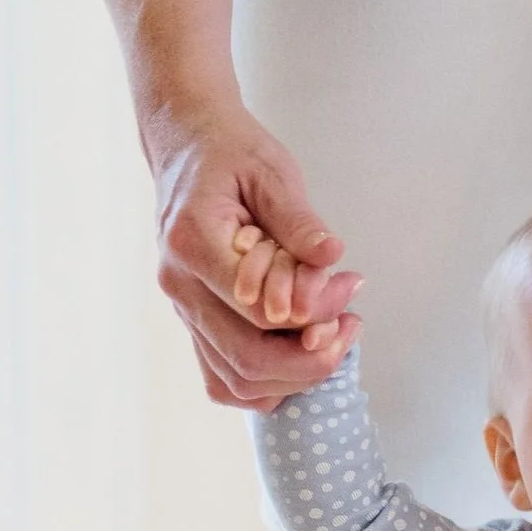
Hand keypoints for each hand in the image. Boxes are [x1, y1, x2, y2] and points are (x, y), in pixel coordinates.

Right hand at [143, 99, 364, 410]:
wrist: (189, 148)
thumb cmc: (232, 155)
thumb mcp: (271, 172)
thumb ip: (298, 220)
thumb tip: (331, 256)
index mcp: (192, 243)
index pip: (260, 310)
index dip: (315, 312)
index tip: (350, 284)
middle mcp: (180, 286)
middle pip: (248, 359)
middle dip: (311, 358)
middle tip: (351, 325)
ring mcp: (183, 310)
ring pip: (237, 381)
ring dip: (295, 375)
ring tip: (335, 337)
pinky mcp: (194, 322)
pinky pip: (225, 378)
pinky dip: (268, 382)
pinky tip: (302, 354)